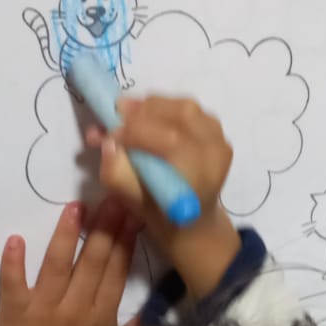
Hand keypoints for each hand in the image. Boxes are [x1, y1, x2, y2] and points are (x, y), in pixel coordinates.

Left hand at [0, 198, 138, 325]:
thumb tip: (144, 315)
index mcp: (101, 319)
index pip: (115, 273)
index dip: (125, 242)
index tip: (133, 215)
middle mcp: (74, 309)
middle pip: (93, 262)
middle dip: (105, 229)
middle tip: (114, 199)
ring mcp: (43, 309)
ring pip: (57, 266)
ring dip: (67, 236)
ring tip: (75, 208)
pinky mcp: (14, 313)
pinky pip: (12, 285)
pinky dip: (12, 264)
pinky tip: (16, 240)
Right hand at [86, 96, 241, 299]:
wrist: (192, 220)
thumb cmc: (160, 213)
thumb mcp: (132, 201)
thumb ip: (116, 172)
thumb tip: (105, 140)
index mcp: (201, 174)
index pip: (169, 141)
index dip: (135, 132)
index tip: (108, 133)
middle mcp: (216, 151)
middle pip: (180, 115)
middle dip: (142, 111)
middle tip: (114, 111)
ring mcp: (219, 138)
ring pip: (184, 106)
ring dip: (152, 106)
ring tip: (127, 112)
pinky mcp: (215, 130)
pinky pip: (188, 108)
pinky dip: (165, 107)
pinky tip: (147, 115)